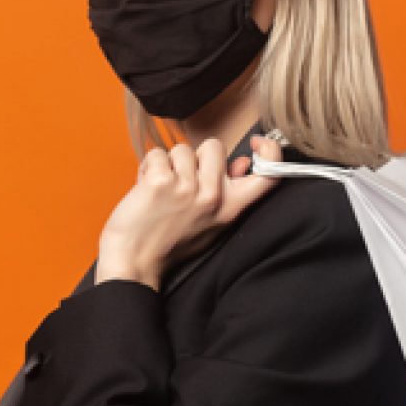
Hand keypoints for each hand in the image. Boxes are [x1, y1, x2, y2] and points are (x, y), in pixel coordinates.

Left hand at [95, 134, 283, 290]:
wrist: (134, 262)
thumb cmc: (169, 244)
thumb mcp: (210, 223)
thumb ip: (227, 193)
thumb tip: (242, 162)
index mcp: (230, 208)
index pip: (269, 175)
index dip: (271, 152)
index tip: (258, 143)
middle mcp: (213, 197)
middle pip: (214, 146)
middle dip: (195, 157)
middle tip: (182, 181)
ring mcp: (187, 188)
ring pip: (182, 149)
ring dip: (168, 164)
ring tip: (161, 189)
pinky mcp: (161, 182)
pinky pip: (156, 154)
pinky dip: (147, 167)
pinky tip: (145, 187)